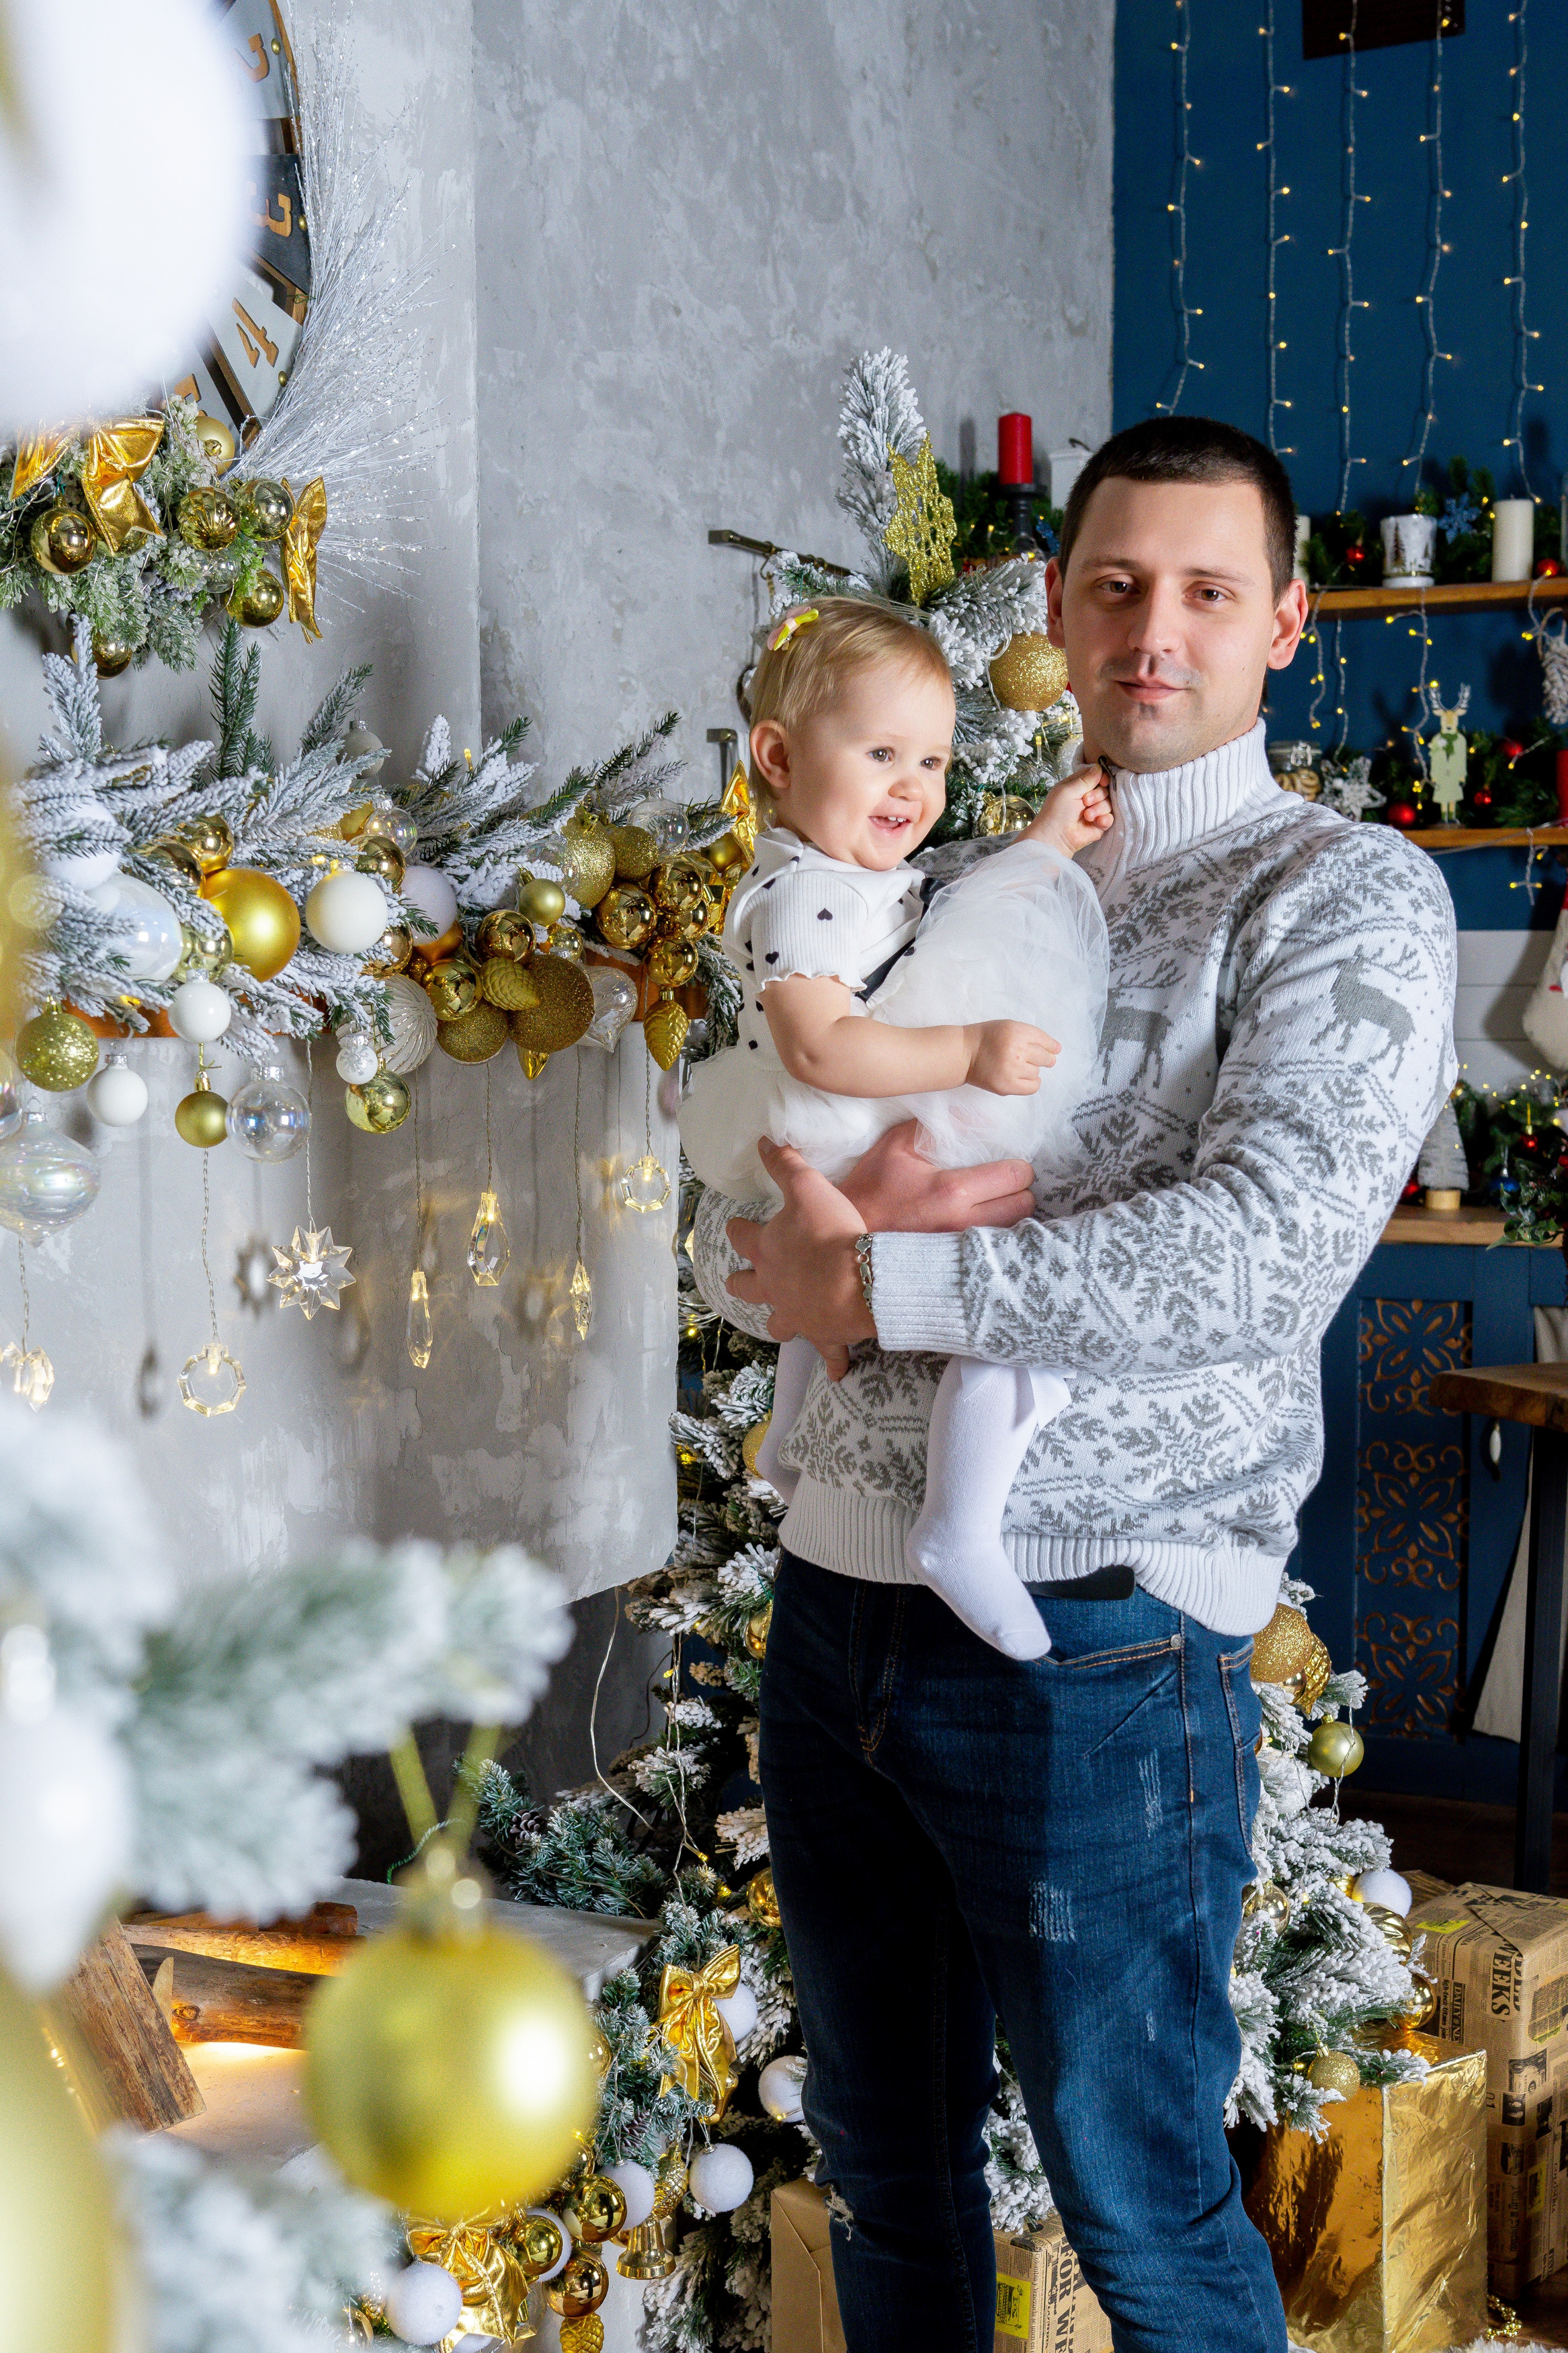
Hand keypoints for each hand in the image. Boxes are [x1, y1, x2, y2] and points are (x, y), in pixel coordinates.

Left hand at [726, 1139, 874, 1365]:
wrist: (859, 1280)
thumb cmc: (831, 1232)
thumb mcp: (807, 1188)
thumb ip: (785, 1164)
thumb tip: (763, 1141)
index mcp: (766, 1251)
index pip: (741, 1236)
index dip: (738, 1229)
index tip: (735, 1225)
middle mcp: (773, 1286)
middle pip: (747, 1287)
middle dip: (742, 1283)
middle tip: (739, 1281)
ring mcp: (797, 1314)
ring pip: (779, 1325)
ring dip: (780, 1323)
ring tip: (783, 1322)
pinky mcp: (824, 1334)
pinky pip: (830, 1353)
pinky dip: (835, 1362)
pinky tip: (839, 1372)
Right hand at [839, 1120, 1035, 1233]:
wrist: (846, 1238)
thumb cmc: (872, 1188)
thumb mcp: (897, 1145)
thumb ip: (935, 1125)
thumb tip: (975, 1115)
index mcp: (951, 1191)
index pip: (1015, 1176)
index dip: (1017, 1166)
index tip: (1007, 1163)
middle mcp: (963, 1224)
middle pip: (1024, 1206)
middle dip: (1019, 1190)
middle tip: (1004, 1183)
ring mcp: (962, 1248)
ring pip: (1015, 1230)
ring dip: (1012, 1214)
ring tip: (998, 1203)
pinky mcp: (957, 1262)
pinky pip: (996, 1248)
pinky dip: (999, 1234)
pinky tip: (986, 1223)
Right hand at [966, 1019, 1058, 1094]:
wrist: (963, 1054)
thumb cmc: (987, 1038)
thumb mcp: (1008, 1026)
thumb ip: (1030, 1035)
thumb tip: (1055, 1050)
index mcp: (1016, 1032)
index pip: (1044, 1041)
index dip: (1051, 1046)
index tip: (1054, 1050)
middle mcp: (1016, 1050)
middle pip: (1044, 1058)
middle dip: (1043, 1058)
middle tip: (1031, 1058)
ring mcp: (1012, 1069)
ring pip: (1037, 1072)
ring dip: (1031, 1069)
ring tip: (1016, 1066)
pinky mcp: (1007, 1086)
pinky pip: (1032, 1087)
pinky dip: (1031, 1083)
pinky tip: (1022, 1078)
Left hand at [1024, 765, 1113, 853]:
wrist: (1056, 837)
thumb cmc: (1056, 811)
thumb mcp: (1068, 790)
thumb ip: (1085, 779)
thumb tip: (1099, 767)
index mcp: (1078, 786)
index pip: (1096, 775)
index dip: (1101, 777)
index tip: (1102, 781)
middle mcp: (1087, 797)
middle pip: (1105, 789)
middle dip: (1097, 795)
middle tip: (1085, 802)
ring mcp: (1095, 811)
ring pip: (1109, 803)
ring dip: (1099, 808)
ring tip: (1086, 816)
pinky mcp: (1099, 824)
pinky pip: (1111, 817)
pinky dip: (1105, 819)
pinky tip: (1096, 821)